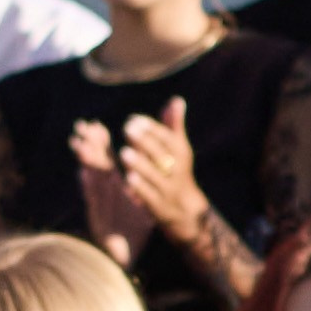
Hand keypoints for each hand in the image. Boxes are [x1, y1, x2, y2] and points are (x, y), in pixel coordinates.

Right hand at [71, 118, 154, 267]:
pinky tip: (83, 174)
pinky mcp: (97, 219)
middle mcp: (105, 194)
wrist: (126, 259)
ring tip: (79, 144)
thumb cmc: (133, 233)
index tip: (96, 124)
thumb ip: (145, 188)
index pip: (107, 160)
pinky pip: (93, 201)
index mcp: (116, 189)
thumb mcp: (143, 207)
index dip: (101, 143)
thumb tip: (153, 170)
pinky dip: (88, 187)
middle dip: (88, 145)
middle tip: (81, 126)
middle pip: (96, 165)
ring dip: (86, 162)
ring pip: (92, 179)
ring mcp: (99, 206)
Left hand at [117, 97, 207, 242]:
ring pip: (155, 176)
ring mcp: (169, 190)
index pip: (167, 138)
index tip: (134, 119)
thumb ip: (174, 125)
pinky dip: (140, 188)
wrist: (186, 210)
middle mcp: (177, 171)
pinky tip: (128, 179)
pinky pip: (150, 197)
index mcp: (181, 153)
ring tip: (124, 153)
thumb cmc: (176, 171)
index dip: (151, 129)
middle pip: (161, 155)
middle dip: (145, 142)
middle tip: (128, 129)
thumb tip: (177, 100)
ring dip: (140, 165)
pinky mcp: (160, 207)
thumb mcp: (178, 149)